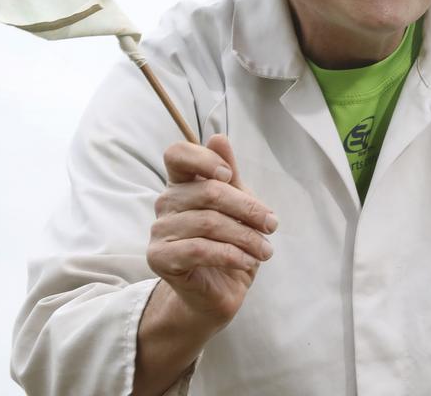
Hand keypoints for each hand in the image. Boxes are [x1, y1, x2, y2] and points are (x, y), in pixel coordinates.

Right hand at [146, 134, 278, 325]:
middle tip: (272, 225)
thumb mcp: (237, 208)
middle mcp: (166, 203)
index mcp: (182, 184)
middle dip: (248, 208)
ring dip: (246, 237)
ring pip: (208, 223)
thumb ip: (230, 175)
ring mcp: (159, 231)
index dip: (203, 159)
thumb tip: (218, 137)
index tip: (230, 175)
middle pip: (207, 192)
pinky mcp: (159, 258)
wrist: (217, 293)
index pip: (177, 154)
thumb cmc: (229, 245)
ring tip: (265, 251)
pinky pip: (199, 249)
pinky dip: (231, 254)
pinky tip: (247, 261)